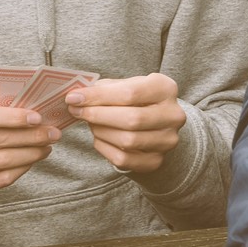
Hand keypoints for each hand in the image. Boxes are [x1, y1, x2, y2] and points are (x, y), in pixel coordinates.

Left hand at [65, 73, 185, 173]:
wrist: (154, 125)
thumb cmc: (135, 100)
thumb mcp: (125, 85)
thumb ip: (104, 89)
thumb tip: (76, 97)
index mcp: (165, 89)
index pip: (130, 93)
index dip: (98, 96)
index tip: (73, 98)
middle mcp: (173, 115)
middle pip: (131, 119)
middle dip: (97, 115)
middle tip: (76, 111)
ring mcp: (167, 141)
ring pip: (127, 140)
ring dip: (100, 131)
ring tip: (90, 122)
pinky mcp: (156, 161)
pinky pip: (124, 159)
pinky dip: (105, 147)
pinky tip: (99, 137)